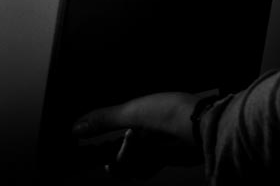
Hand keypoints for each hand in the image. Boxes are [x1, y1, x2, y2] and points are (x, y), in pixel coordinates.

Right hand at [72, 92, 200, 176]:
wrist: (204, 127)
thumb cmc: (171, 111)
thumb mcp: (131, 113)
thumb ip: (104, 120)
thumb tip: (76, 126)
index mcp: (137, 109)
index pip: (110, 122)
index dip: (99, 132)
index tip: (86, 142)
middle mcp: (146, 125)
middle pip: (120, 144)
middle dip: (115, 155)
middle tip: (110, 163)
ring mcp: (157, 142)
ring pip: (133, 158)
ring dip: (127, 164)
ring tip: (126, 164)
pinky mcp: (168, 157)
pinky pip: (147, 166)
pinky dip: (140, 169)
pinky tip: (138, 168)